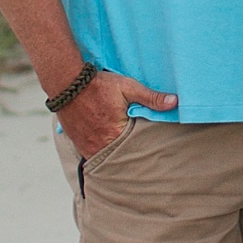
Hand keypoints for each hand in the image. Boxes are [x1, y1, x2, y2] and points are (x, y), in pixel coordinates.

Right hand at [59, 69, 177, 155]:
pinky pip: (93, 155)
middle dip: (131, 155)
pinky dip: (102, 152)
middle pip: (122, 157)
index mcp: (116, 134)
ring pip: (107, 158)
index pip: (137, 149)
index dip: (145, 147)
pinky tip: (108, 146)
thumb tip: (175, 102)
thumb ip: (151, 98)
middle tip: (142, 154)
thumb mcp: (128, 87)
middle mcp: (101, 145)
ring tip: (125, 150)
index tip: (153, 147)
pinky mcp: (79, 144)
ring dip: (115, 155)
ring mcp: (87, 147)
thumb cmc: (99, 85)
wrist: (67, 83)